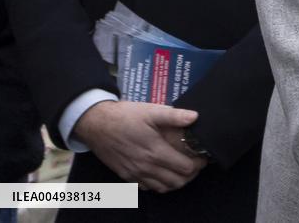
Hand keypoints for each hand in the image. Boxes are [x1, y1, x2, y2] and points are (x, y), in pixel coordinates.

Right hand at [73, 100, 206, 191]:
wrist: (95, 124)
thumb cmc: (125, 116)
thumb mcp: (151, 111)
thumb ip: (174, 116)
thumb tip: (195, 117)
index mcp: (155, 152)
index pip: (186, 169)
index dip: (198, 164)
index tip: (203, 156)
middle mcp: (146, 167)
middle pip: (177, 182)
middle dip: (191, 174)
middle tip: (196, 163)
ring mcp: (135, 174)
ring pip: (163, 188)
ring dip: (177, 181)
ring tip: (182, 168)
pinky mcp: (126, 176)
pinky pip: (148, 188)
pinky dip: (159, 184)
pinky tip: (163, 172)